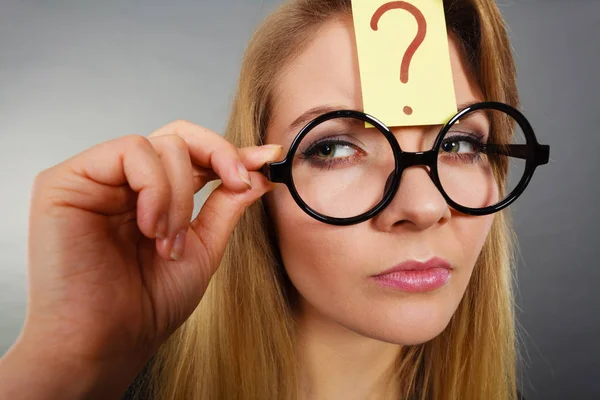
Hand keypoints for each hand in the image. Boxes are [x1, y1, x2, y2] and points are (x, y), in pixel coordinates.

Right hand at [7, 120, 281, 397]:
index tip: (266, 159)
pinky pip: (129, 152)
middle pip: (179, 136)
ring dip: (180, 196)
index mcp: (152, 196)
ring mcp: (95, 179)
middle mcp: (123, 182)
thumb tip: (259, 172)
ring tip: (168, 242)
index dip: (230, 153)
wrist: (107, 343)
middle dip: (218, 157)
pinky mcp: (67, 180)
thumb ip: (226, 205)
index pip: (192, 155)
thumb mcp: (202, 248)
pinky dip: (155, 189)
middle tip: (237, 184)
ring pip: (160, 144)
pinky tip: (150, 227)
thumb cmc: (148, 305)